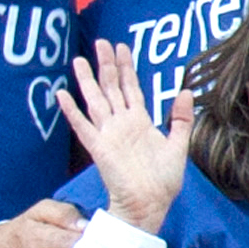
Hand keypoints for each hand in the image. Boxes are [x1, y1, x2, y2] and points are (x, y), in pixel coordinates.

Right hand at [56, 40, 190, 232]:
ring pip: (96, 101)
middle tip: (102, 42)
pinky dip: (72, 112)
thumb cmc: (163, 181)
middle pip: (112, 88)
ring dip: (88, 81)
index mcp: (140, 122)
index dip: (126, 67)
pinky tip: (62, 95)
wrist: (150, 205)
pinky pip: (83, 127)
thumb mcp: (179, 145)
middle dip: (107, 65)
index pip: (131, 88)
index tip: (121, 47)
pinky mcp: (100, 148)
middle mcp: (122, 124)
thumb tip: (186, 90)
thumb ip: (181, 118)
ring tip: (80, 60)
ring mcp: (109, 135)